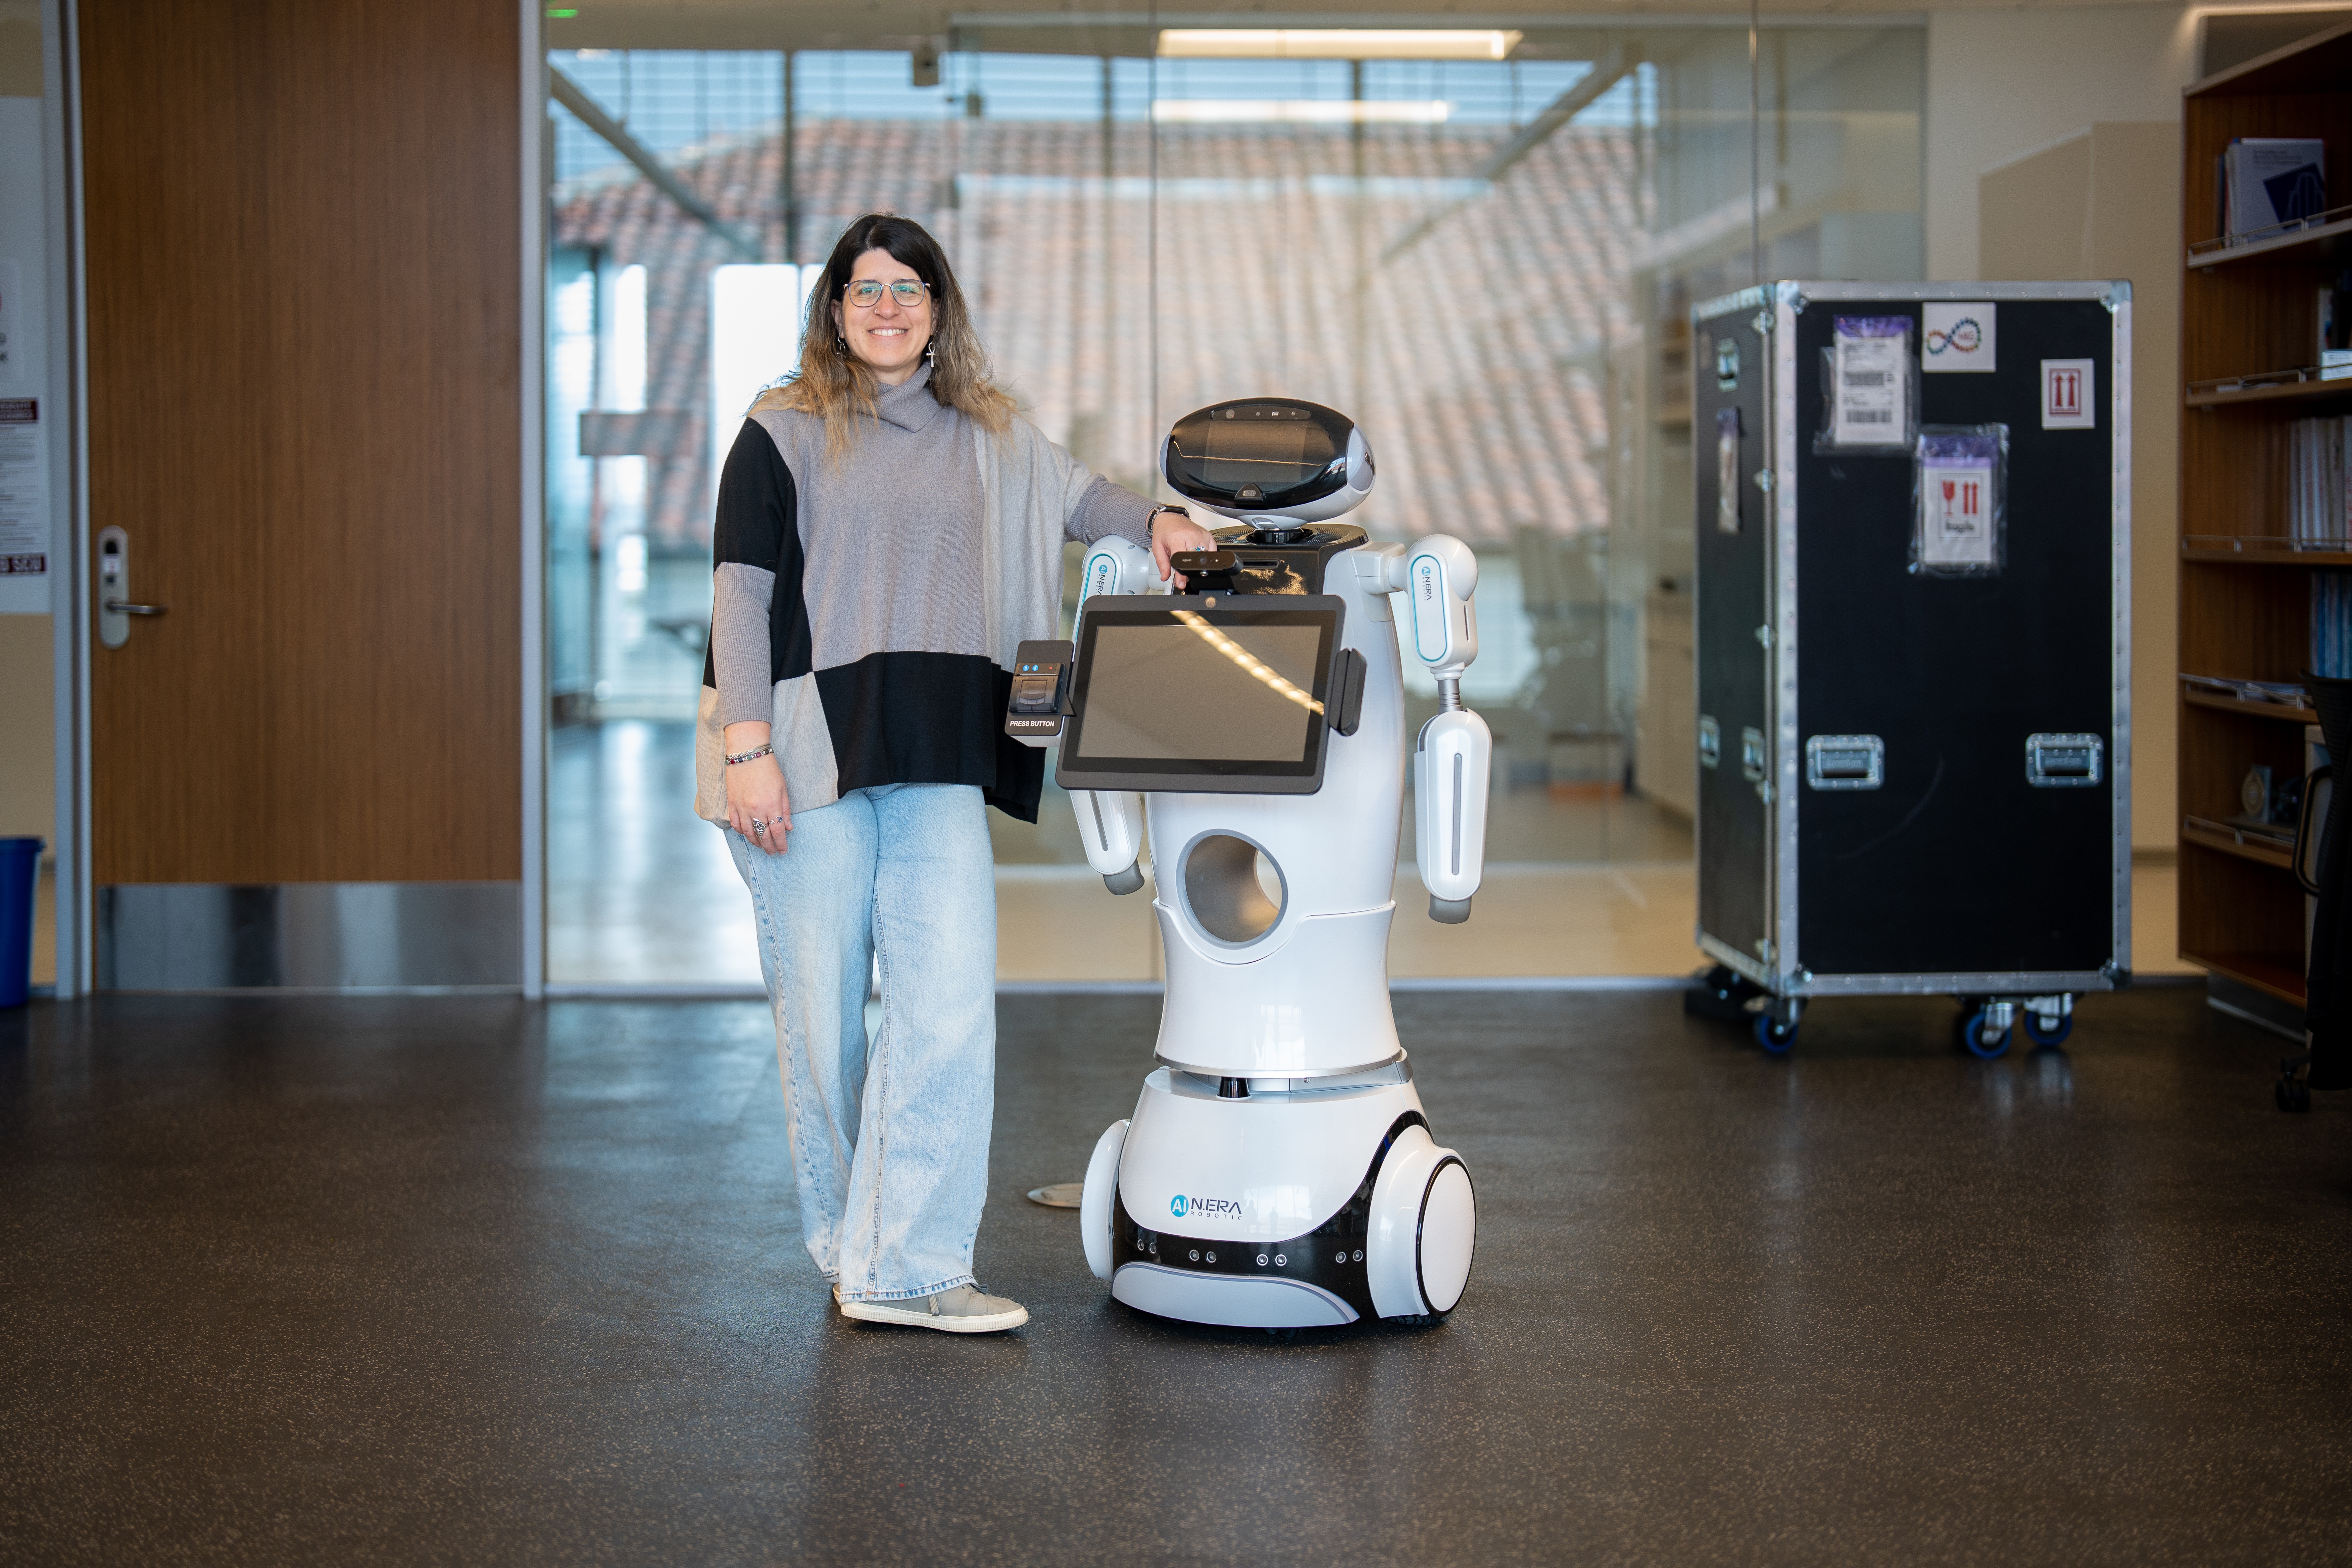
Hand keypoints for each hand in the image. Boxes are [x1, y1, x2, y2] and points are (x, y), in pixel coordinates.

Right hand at [724, 726, 790, 854]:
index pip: (777, 832)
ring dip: (755, 842)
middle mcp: (756, 810)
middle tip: (773, 853)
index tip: (783, 851)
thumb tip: (788, 828)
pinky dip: (741, 832)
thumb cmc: (769, 769)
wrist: (747, 754)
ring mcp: (742, 808)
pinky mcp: (732, 803)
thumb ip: (785, 809)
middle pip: (763, 836)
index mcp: (772, 806)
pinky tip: (747, 834)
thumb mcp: (783, 789)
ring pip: (748, 833)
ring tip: (761, 846)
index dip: (781, 844)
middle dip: (769, 847)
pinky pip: (736, 824)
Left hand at [1151, 509, 1216, 589]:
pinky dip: (1205, 555)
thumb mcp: (1158, 548)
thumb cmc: (1164, 532)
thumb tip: (1165, 577)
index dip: (1181, 574)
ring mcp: (1201, 535)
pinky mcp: (1208, 535)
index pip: (1182, 559)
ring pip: (1204, 557)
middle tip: (1180, 569)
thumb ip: (1162, 564)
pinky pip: (1212, 551)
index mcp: (1177, 538)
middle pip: (1194, 560)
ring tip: (1187, 555)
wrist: (1170, 519)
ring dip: (1196, 562)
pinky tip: (1196, 551)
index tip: (1181, 583)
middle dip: (1188, 570)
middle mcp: (1191, 535)